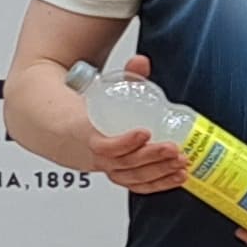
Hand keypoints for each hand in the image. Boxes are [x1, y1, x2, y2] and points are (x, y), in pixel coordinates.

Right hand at [84, 56, 192, 193]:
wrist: (65, 130)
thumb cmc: (86, 111)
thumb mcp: (101, 91)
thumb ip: (124, 77)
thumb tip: (141, 61)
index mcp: (85, 133)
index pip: (103, 145)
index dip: (124, 142)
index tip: (144, 132)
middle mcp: (95, 155)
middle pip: (124, 163)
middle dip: (151, 157)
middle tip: (173, 149)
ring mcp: (108, 167)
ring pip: (132, 177)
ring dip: (159, 172)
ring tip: (181, 162)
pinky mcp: (119, 174)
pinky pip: (137, 185)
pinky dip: (158, 184)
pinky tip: (176, 177)